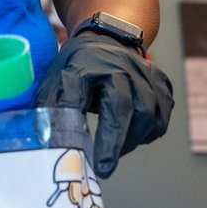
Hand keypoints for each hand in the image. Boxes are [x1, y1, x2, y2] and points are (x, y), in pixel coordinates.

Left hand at [34, 30, 173, 177]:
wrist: (108, 39)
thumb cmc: (78, 66)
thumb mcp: (56, 80)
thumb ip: (50, 108)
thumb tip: (44, 143)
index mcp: (87, 63)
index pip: (82, 95)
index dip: (78, 122)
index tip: (88, 156)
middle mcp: (121, 65)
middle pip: (125, 107)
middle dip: (114, 142)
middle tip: (104, 168)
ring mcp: (145, 74)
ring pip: (149, 115)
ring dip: (131, 140)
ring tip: (114, 150)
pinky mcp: (162, 85)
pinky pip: (161, 118)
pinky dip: (148, 132)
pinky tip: (131, 135)